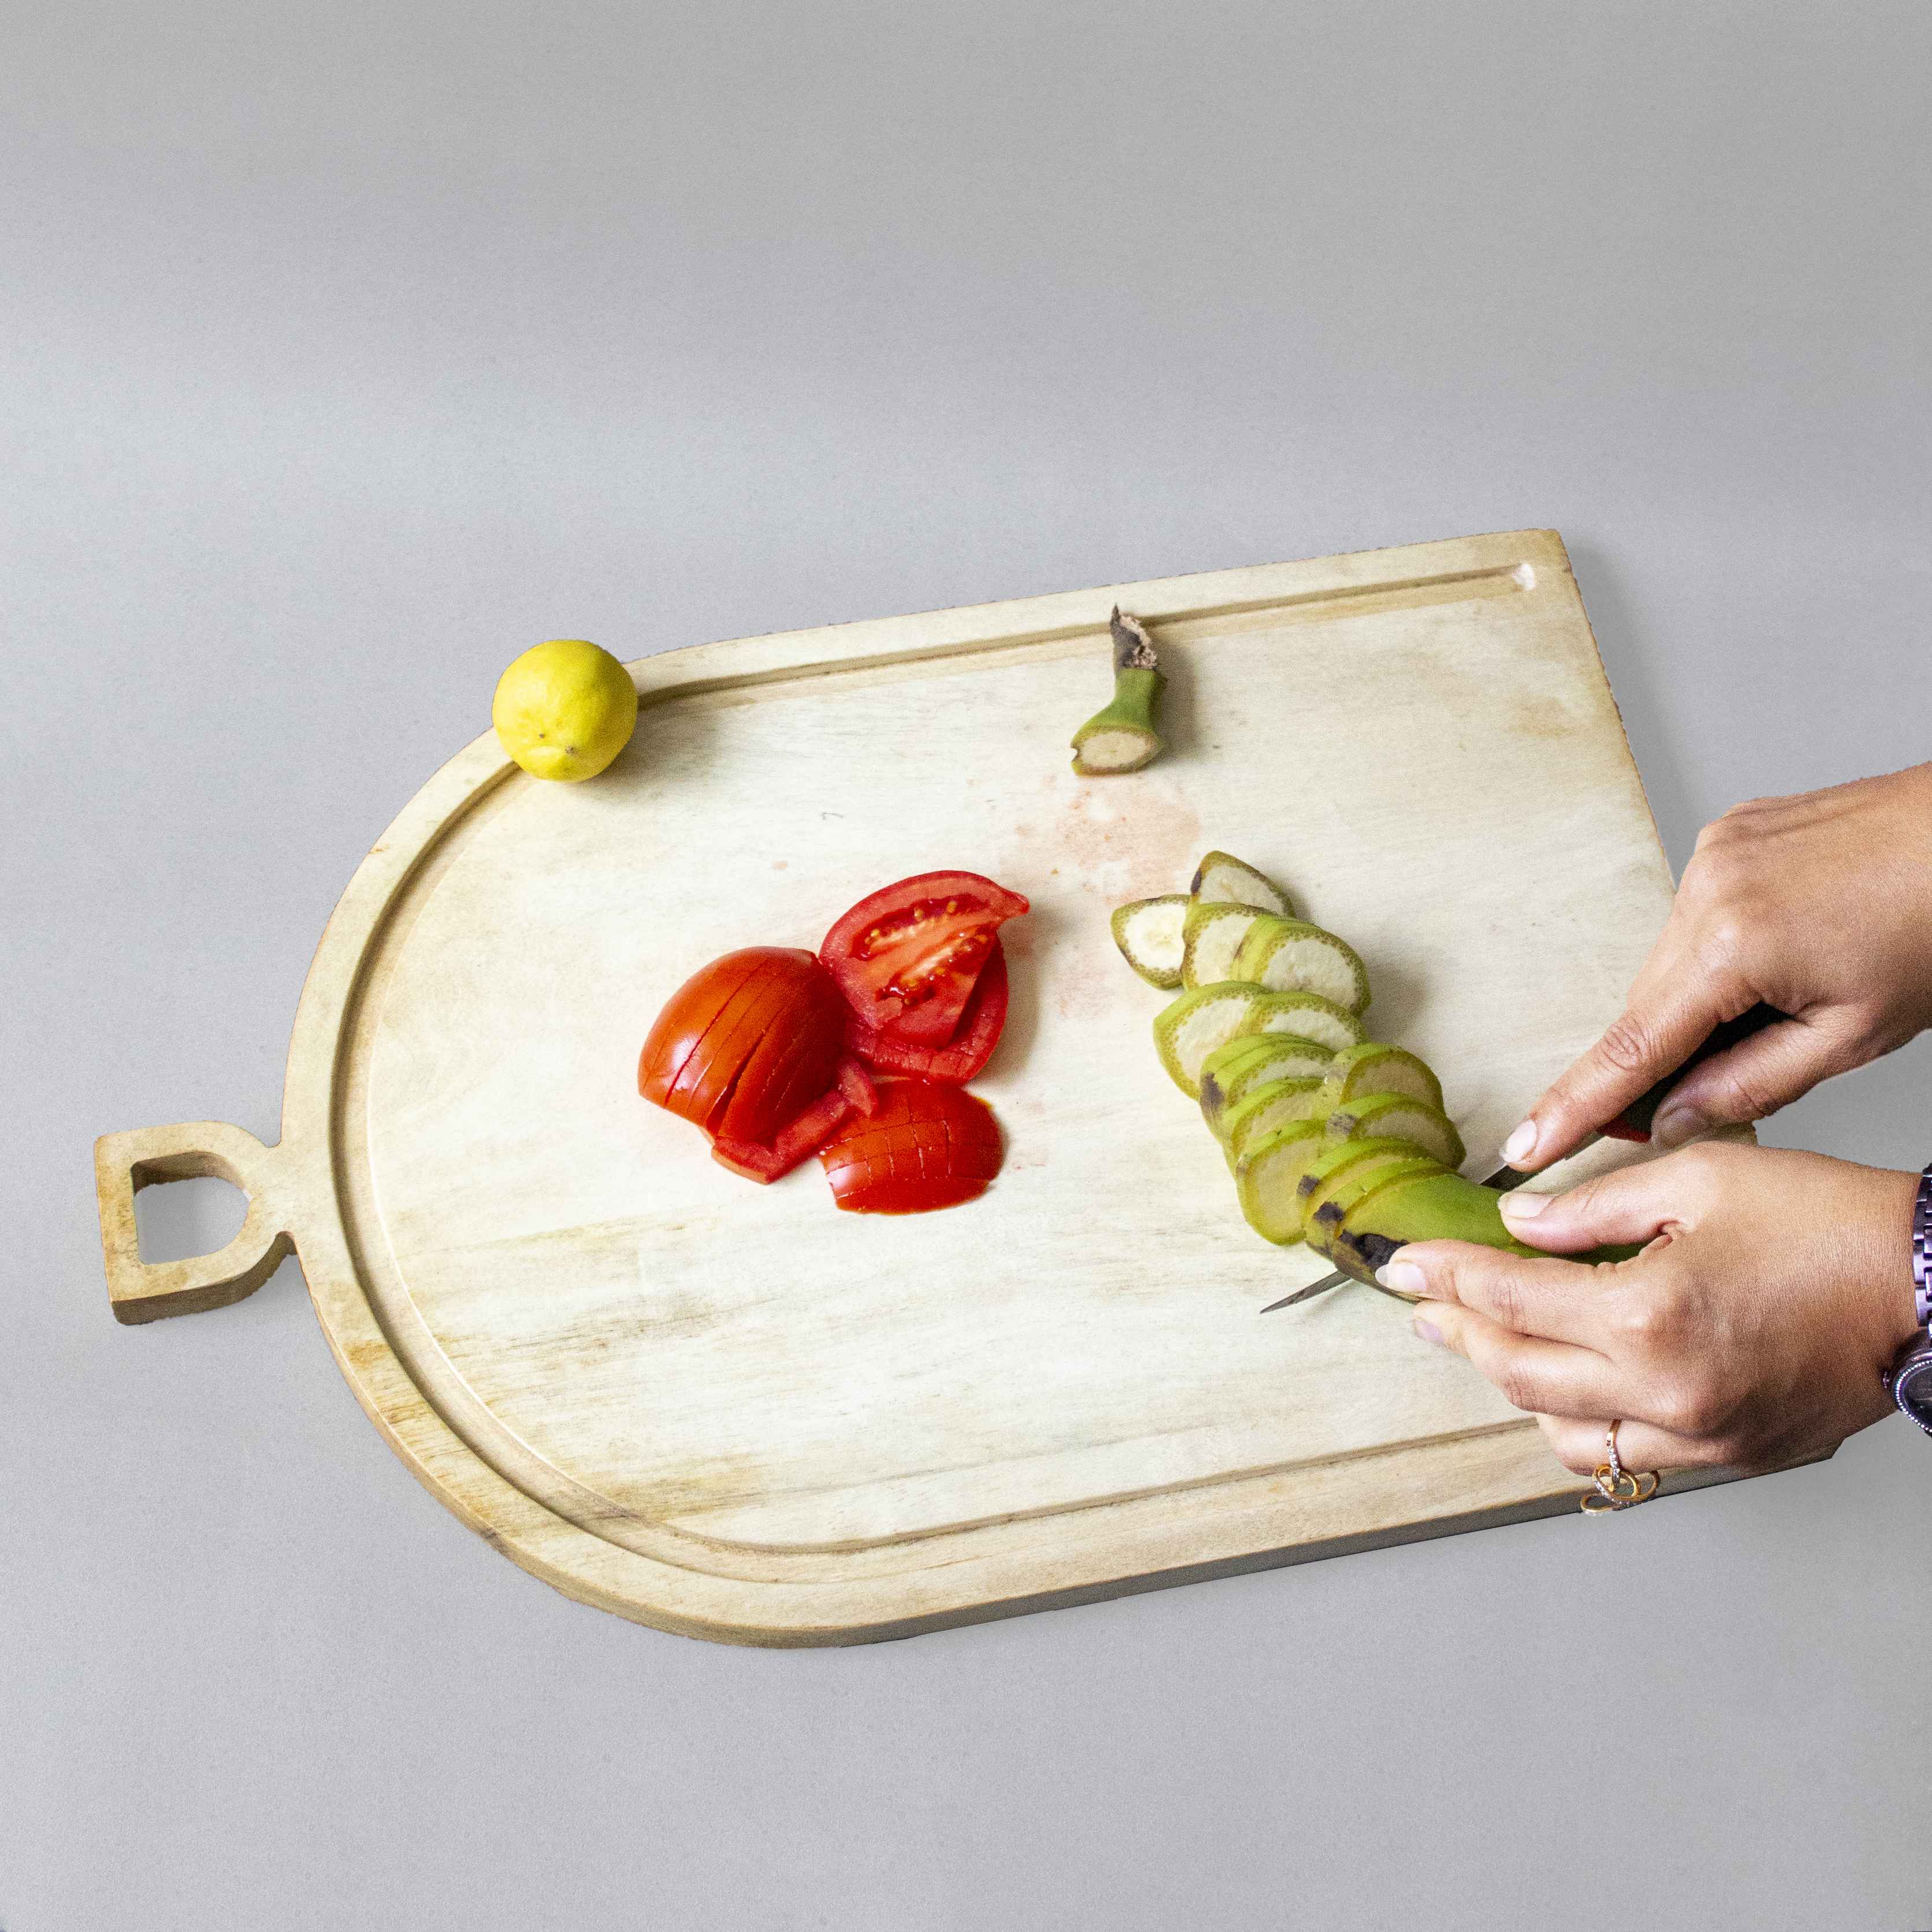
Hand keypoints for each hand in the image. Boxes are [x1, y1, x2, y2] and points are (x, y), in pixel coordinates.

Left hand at [1380, 1142, 1918, 1473]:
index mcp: (1646, 1315)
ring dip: (1513, 1386)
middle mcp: (1664, 1391)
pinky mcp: (1731, 1455)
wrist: (1928, 1286)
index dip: (1445, 1276)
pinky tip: (1565, 1384)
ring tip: (1487, 1340)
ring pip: (1565, 1434)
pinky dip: (1581, 1423)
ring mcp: (1700, 1435)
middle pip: (1518, 1372)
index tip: (1405, 1263)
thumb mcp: (1697, 1178)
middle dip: (1461, 1331)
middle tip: (1425, 1303)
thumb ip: (1590, 1207)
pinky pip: (1628, 1454)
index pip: (1508, 1298)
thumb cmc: (1828, 1223)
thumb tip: (1518, 1224)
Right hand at [1501, 762, 1931, 1173]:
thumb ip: (1749, 1085)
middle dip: (1663, 1054)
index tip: (1526, 1145)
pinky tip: (1784, 949)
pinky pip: (1697, 911)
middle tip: (1691, 1099)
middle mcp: (1705, 887)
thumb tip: (1674, 1117)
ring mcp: (1713, 851)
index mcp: (1734, 944)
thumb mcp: (1854, 1037)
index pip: (1634, 1048)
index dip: (1576, 1106)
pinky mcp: (1729, 831)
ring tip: (1785, 998)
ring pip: (1672, 958)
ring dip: (1701, 997)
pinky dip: (1720, 948)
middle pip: (1650, 1002)